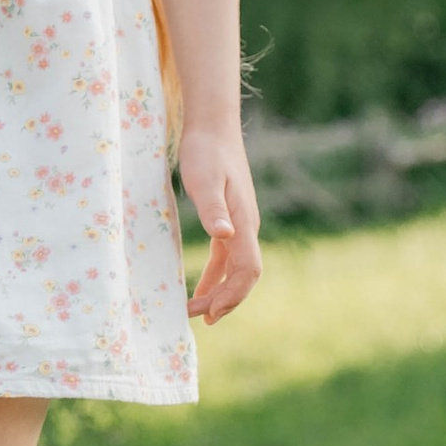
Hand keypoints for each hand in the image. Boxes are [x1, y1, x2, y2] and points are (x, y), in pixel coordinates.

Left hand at [179, 122, 262, 323]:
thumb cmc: (206, 151)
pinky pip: (227, 258)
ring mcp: (239, 225)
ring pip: (236, 269)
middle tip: (199, 319)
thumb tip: (225, 236)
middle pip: (245, 276)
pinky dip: (216, 277)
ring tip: (198, 312)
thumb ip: (213, 208)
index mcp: (244, 222)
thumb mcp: (204, 179)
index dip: (232, 295)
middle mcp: (246, 227)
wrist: (212, 127)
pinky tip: (201, 289)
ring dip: (220, 292)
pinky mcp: (229, 220)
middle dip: (225, 300)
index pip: (248, 270)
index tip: (210, 312)